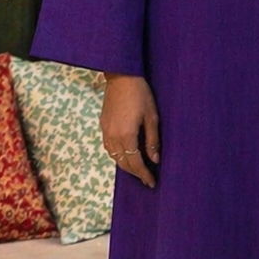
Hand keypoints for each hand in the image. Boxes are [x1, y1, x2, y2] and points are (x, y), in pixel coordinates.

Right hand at [101, 74, 159, 188]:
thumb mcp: (152, 116)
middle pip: (123, 163)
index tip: (152, 182)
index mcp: (127, 135)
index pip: (135, 163)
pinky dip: (117, 156)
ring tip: (138, 169)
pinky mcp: (103, 126)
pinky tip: (126, 155)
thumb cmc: (140, 94)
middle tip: (147, 179)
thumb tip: (154, 160)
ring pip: (114, 157)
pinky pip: (109, 148)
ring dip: (126, 166)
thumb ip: (152, 140)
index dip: (144, 175)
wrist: (121, 77)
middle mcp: (113, 137)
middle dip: (136, 173)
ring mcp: (106, 132)